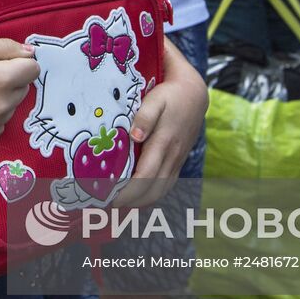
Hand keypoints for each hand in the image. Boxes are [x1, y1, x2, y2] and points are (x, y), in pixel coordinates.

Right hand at [0, 39, 38, 147]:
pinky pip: (0, 125)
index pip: (33, 70)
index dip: (19, 63)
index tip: (2, 63)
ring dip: (1, 99)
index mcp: (1, 80)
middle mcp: (0, 106)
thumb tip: (32, 54)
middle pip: (24, 89)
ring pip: (12, 107)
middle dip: (11, 81)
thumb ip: (7, 47)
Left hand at [117, 40, 208, 206]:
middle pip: (152, 189)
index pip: (145, 175)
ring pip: (161, 191)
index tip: (108, 197)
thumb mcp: (157, 98)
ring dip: (140, 201)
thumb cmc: (169, 94)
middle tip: (104, 204)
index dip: (128, 190)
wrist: (195, 94)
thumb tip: (135, 136)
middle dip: (129, 201)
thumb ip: (146, 116)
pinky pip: (166, 185)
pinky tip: (136, 199)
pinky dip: (151, 195)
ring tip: (116, 205)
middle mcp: (171, 156)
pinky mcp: (178, 161)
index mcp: (164, 142)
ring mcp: (176, 161)